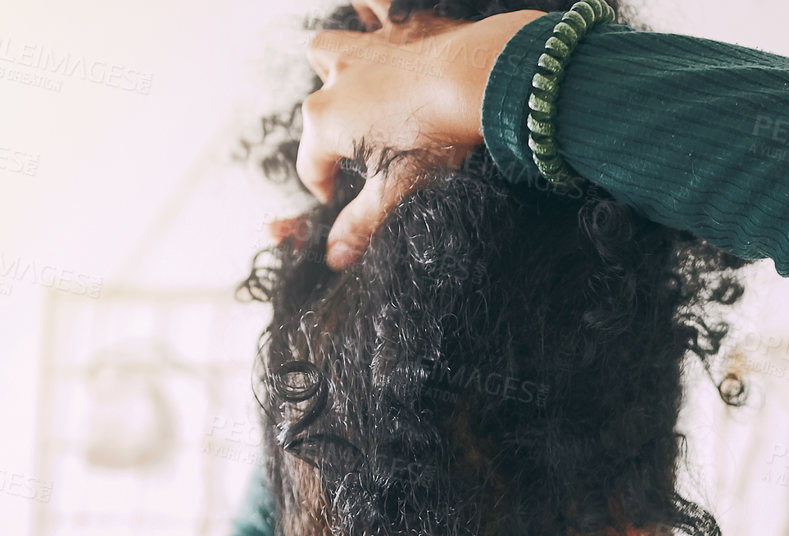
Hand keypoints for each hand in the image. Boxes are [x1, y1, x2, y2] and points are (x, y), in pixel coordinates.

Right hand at [297, 5, 544, 267]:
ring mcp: (366, 48)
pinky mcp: (399, 25)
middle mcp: (336, 78)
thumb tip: (334, 258)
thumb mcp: (397, 190)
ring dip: (331, 67)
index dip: (322, 186)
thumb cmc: (436, 139)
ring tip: (350, 86)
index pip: (311, 163)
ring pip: (328, 50)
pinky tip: (374, 15)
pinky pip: (373, 5)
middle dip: (328, 127)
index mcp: (326, 121)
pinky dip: (371, 9)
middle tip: (356, 149)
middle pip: (317, 106)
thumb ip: (361, 223)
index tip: (333, 200)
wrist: (478, 81)